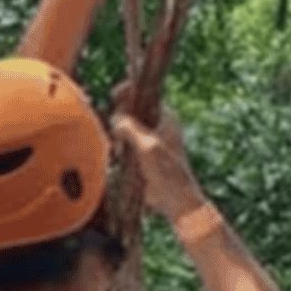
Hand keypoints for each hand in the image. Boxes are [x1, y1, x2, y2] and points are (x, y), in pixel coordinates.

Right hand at [109, 82, 203, 219]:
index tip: (115, 95)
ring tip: (117, 146)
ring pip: (126, 125)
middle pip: (132, 108)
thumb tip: (116, 119)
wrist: (175, 199)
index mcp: (165, 117)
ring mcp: (149, 138)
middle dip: (120, 116)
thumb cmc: (167, 172)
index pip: (145, 93)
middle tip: (116, 130)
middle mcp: (157, 124)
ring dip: (118, 133)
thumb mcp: (148, 147)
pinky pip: (125, 141)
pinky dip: (119, 145)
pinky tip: (117, 155)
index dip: (129, 91)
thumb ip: (131, 129)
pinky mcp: (142, 153)